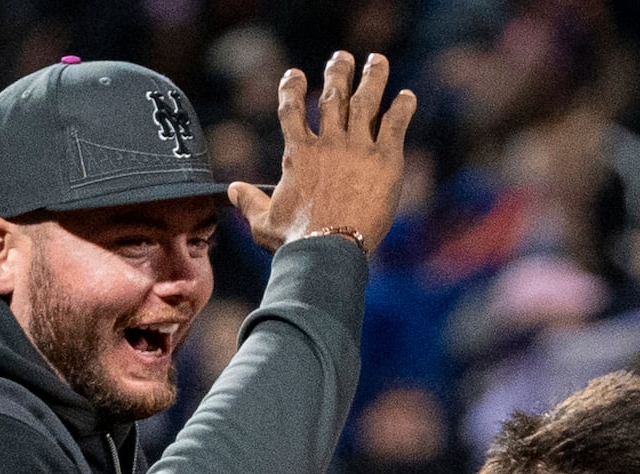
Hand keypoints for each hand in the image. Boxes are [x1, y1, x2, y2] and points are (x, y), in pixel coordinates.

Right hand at [227, 51, 415, 252]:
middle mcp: (327, 143)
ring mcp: (357, 148)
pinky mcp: (385, 161)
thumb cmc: (294, 239)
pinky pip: (395, 125)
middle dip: (337, 73)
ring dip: (372, 78)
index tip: (294, 73)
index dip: (291, 88)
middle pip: (332, 96)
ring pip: (364, 102)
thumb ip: (248, 201)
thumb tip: (232, 190)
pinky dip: (402, 108)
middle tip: (342, 58)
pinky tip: (407, 96)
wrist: (327, 249)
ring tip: (376, 61)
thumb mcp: (263, 221)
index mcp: (297, 153)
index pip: (291, 109)